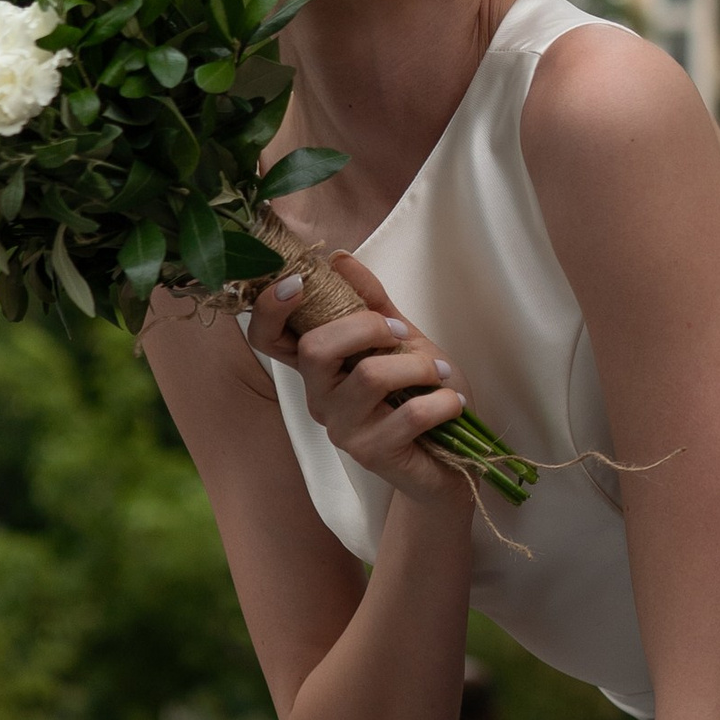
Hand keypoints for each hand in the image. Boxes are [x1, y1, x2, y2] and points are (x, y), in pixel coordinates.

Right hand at [248, 249, 473, 508]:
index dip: (270, 306)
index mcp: (318, 367)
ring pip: (368, 378)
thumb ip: (371, 302)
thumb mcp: (400, 341)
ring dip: (417, 367)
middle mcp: (319, 398)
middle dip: (366, 327)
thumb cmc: (421, 396)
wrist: (452, 462)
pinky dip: (442, 401)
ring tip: (442, 374)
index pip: (266, 337)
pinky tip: (453, 405)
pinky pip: (408, 414)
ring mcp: (341, 429)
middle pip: (315, 349)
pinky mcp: (371, 454)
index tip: (299, 281)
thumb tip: (338, 257)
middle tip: (401, 333)